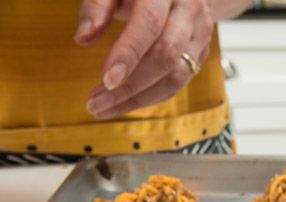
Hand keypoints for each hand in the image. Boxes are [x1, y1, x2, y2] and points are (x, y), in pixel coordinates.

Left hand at [76, 0, 213, 119]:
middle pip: (166, 56)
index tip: (107, 80)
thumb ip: (97, 6)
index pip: (150, 23)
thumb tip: (83, 37)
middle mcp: (189, 9)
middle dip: (130, 86)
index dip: (129, 54)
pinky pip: (179, 83)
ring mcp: (200, 33)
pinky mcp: (201, 52)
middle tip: (96, 103)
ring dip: (139, 99)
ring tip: (105, 108)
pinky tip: (125, 102)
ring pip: (176, 76)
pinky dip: (151, 97)